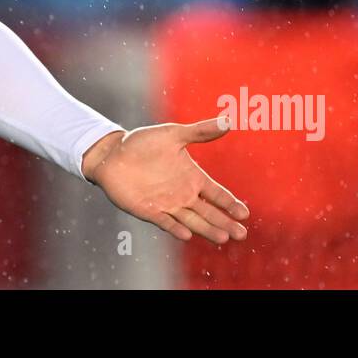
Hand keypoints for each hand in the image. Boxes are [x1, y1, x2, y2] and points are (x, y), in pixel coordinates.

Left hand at [83, 118, 248, 244]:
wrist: (112, 154)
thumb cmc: (143, 143)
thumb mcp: (173, 134)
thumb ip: (200, 131)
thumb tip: (227, 120)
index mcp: (192, 177)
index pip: (216, 194)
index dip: (230, 203)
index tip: (245, 213)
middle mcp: (183, 194)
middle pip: (209, 212)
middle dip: (225, 222)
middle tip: (241, 233)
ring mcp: (167, 204)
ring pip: (192, 221)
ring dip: (207, 229)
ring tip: (223, 237)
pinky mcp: (149, 211)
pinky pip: (165, 222)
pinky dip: (175, 229)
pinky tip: (187, 235)